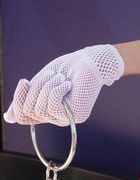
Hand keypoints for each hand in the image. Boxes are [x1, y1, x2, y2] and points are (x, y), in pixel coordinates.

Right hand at [3, 44, 124, 126]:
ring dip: (48, 86)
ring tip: (61, 77)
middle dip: (36, 87)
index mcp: (45, 110)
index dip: (18, 100)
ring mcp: (65, 118)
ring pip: (40, 108)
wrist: (90, 61)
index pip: (22, 117)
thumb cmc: (67, 69)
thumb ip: (27, 98)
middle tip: (52, 74)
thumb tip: (8, 119)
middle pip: (28, 111)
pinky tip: (67, 84)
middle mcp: (54, 118)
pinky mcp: (76, 115)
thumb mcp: (41, 82)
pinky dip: (57, 90)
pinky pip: (53, 106)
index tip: (24, 81)